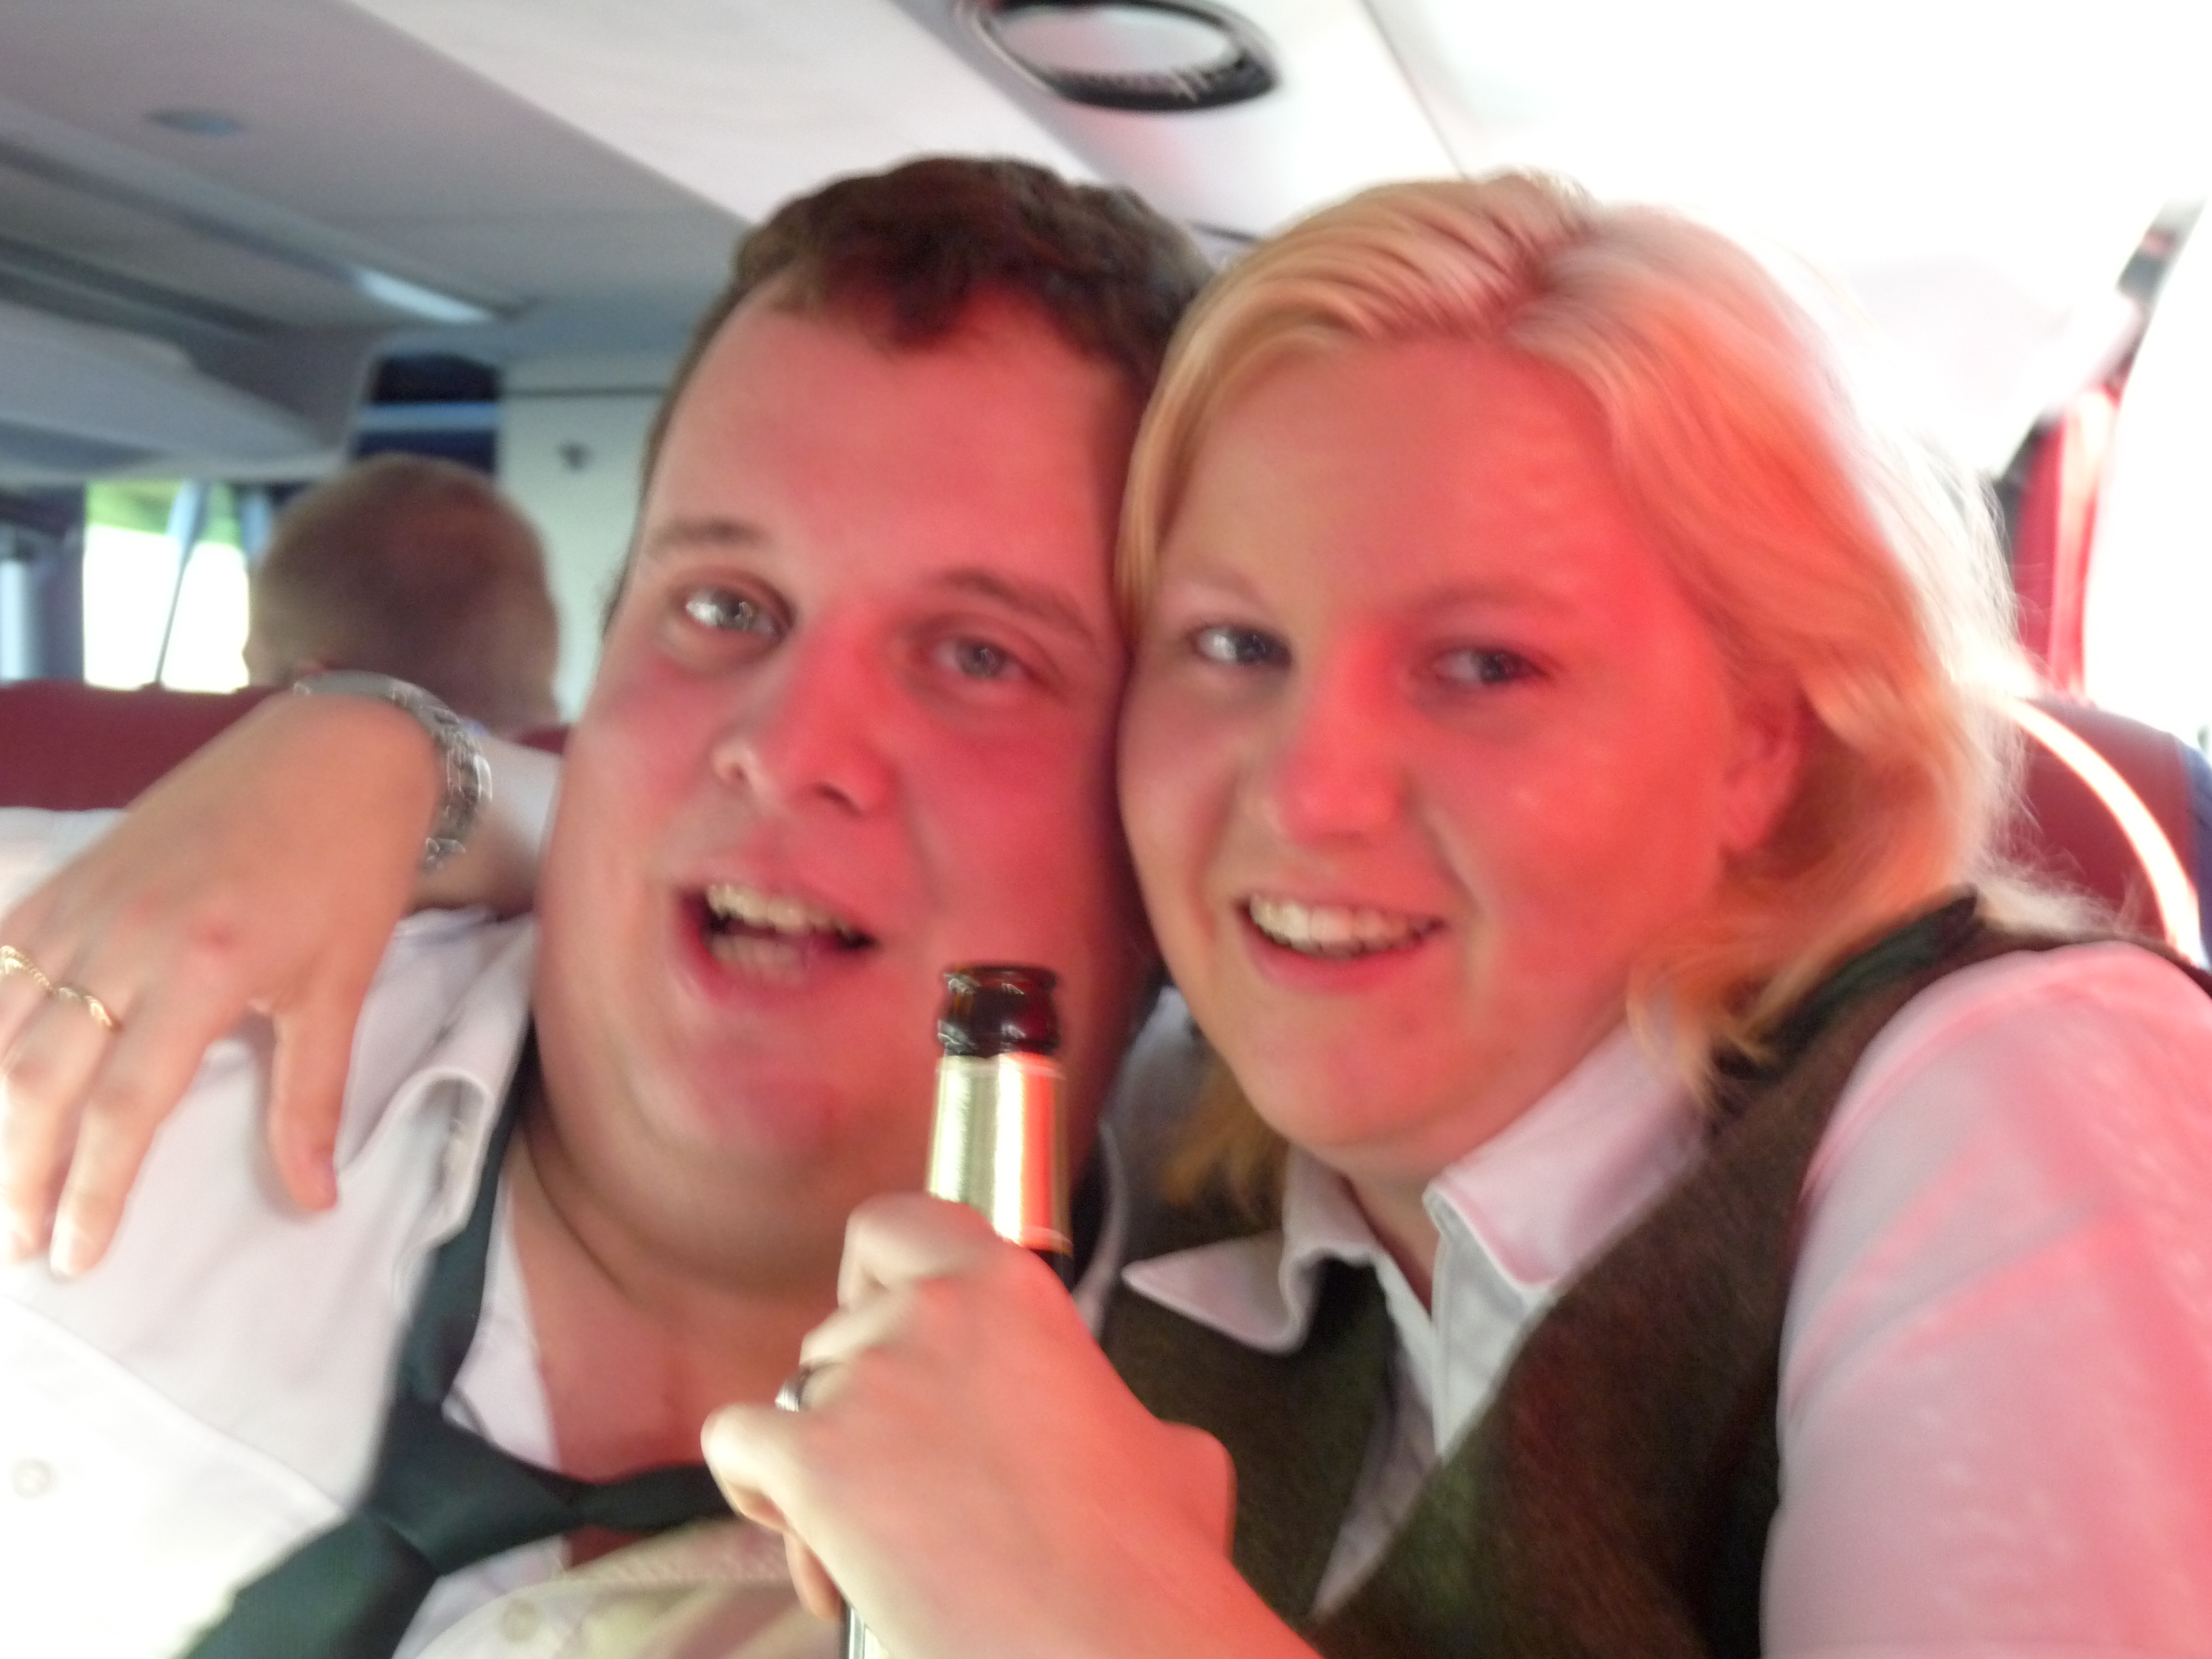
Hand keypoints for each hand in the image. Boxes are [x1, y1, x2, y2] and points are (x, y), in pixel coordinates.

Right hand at [0, 693, 461, 1273]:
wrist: (338, 751)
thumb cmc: (351, 868)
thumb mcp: (341, 985)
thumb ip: (312, 1097)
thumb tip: (313, 1201)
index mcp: (201, 970)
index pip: (120, 1110)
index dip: (90, 1191)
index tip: (76, 1255)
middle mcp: (124, 937)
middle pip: (38, 1078)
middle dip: (20, 1171)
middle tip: (21, 1242)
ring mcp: (87, 902)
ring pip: (1, 1024)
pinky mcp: (71, 875)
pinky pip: (0, 958)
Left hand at [703, 1195, 1298, 1658]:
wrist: (1108, 1641)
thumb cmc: (1145, 1564)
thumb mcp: (1167, 1450)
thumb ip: (1108, 1412)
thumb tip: (1126, 1442)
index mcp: (1012, 1291)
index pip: (897, 1226)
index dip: (874, 1276)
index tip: (884, 1324)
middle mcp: (930, 1314)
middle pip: (841, 1333)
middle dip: (858, 1404)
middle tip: (899, 1480)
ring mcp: (867, 1382)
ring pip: (793, 1395)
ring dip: (818, 1460)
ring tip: (871, 1541)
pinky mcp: (811, 1459)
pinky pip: (736, 1442)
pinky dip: (756, 1488)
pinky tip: (816, 1544)